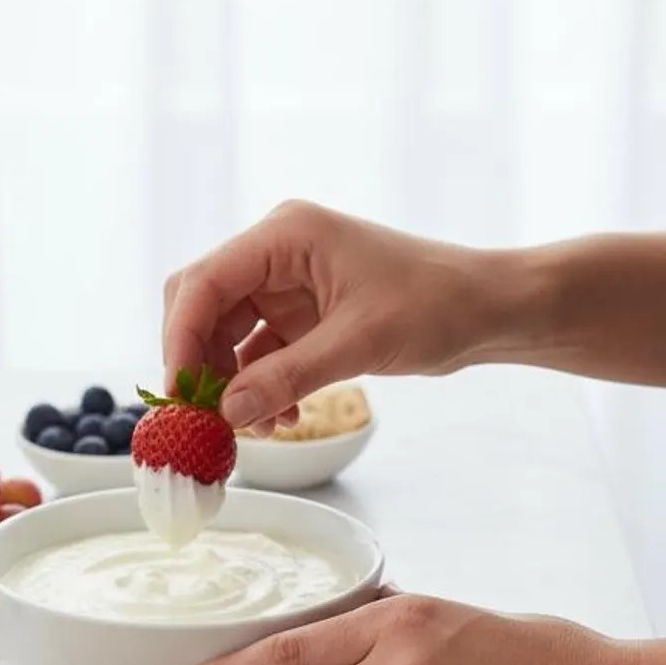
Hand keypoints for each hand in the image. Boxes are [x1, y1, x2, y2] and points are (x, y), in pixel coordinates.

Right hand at [161, 201, 533, 431]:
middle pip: (203, 306)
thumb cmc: (436, 305)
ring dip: (230, 384)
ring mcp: (287, 284)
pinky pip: (257, 353)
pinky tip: (278, 420)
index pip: (204, 282)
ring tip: (252, 429)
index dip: (181, 339)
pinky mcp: (302, 315)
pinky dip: (259, 388)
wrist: (487, 310)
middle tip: (202, 417)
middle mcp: (277, 253)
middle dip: (198, 363)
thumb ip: (287, 378)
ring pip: (226, 335)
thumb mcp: (359, 344)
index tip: (178, 394)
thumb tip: (226, 414)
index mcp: (286, 235)